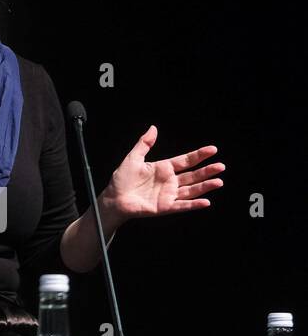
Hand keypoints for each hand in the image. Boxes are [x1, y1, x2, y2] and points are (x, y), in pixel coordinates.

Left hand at [101, 125, 223, 222]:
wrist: (113, 199)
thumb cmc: (122, 179)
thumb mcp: (133, 158)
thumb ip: (144, 144)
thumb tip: (153, 128)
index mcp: (163, 168)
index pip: (185, 160)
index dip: (199, 155)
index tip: (213, 149)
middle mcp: (170, 182)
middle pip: (193, 175)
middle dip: (207, 171)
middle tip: (221, 166)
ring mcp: (169, 195)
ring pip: (192, 190)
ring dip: (205, 186)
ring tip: (219, 181)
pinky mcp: (165, 207)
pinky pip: (182, 205)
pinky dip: (194, 204)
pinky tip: (206, 201)